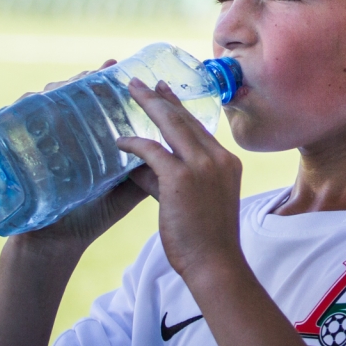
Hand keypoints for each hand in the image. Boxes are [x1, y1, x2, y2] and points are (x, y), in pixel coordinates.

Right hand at [13, 60, 148, 256]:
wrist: (55, 247)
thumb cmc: (89, 218)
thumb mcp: (126, 191)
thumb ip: (152, 170)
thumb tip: (185, 149)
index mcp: (88, 142)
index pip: (98, 105)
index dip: (112, 88)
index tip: (132, 72)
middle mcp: (62, 136)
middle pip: (70, 96)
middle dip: (86, 79)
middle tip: (105, 67)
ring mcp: (38, 142)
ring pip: (44, 100)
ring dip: (59, 87)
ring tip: (78, 79)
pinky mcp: (17, 152)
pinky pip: (16, 119)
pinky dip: (26, 105)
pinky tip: (38, 98)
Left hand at [117, 79, 245, 280]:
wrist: (215, 264)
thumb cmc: (205, 240)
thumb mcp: (195, 203)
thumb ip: (169, 181)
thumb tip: (142, 170)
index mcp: (225, 163)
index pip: (199, 128)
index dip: (180, 108)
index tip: (166, 92)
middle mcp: (217, 158)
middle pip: (186, 119)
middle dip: (163, 97)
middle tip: (144, 81)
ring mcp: (201, 166)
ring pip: (171, 125)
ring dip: (149, 106)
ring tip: (132, 91)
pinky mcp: (181, 178)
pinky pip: (152, 151)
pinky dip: (134, 144)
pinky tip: (120, 142)